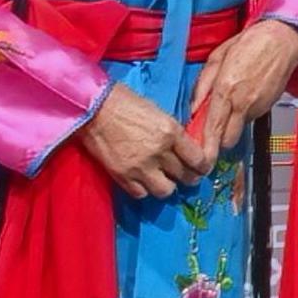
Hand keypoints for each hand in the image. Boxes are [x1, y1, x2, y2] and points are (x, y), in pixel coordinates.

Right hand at [78, 83, 210, 199]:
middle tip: (186, 175)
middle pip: (185, 176)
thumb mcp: (160, 114)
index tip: (202, 168)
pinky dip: (144, 189)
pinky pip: (141, 193)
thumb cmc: (127, 103)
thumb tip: (185, 149)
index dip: (203, 167)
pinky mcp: (122, 176)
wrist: (94, 108)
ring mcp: (140, 167)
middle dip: (189, 177)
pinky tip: (143, 181)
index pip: (198, 159)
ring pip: (166, 190)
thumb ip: (174, 134)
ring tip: (163, 179)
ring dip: (167, 186)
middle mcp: (159, 152)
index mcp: (171, 132)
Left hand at [190, 19, 297, 157]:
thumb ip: (203, 86)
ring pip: (240, 129)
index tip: (202, 159)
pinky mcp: (268, 106)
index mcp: (226, 89)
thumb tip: (194, 108)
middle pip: (228, 140)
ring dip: (232, 124)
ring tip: (231, 103)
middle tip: (213, 129)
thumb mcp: (216, 58)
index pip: (213, 128)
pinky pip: (251, 118)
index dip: (207, 148)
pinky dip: (244, 114)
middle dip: (219, 139)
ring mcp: (258, 106)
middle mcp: (243, 102)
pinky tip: (244, 96)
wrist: (282, 39)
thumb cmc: (250, 43)